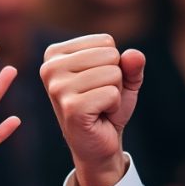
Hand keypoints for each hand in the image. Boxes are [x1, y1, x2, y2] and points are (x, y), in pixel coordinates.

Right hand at [40, 34, 144, 185]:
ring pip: (113, 74)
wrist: (98, 144)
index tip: (97, 83)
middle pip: (110, 55)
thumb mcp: (122, 79)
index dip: (112, 63)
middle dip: (115, 78)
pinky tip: (99, 116)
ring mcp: (58, 88)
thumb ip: (131, 63)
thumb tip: (134, 55)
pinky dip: (114, 106)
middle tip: (99, 97)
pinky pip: (112, 94)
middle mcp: (50, 68)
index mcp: (55, 54)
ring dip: (114, 94)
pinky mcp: (70, 107)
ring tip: (99, 106)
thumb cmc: (106, 106)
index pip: (105, 41)